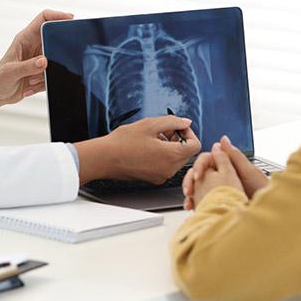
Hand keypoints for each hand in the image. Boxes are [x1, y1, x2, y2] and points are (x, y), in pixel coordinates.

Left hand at [0, 9, 72, 124]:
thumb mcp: (11, 72)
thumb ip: (28, 66)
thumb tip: (44, 61)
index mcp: (25, 39)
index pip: (44, 19)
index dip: (57, 15)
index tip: (70, 19)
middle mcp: (33, 46)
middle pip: (55, 39)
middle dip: (56, 52)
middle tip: (52, 63)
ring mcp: (39, 59)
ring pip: (56, 60)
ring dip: (46, 74)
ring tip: (30, 80)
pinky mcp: (42, 71)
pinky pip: (53, 75)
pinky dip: (44, 83)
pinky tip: (29, 87)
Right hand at [75, 115, 199, 184]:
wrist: (104, 158)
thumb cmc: (123, 142)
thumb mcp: (150, 124)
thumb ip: (173, 121)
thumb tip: (186, 122)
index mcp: (171, 156)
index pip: (195, 145)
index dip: (188, 133)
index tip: (176, 127)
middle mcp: (169, 169)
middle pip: (186, 153)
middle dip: (178, 139)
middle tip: (162, 130)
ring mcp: (161, 176)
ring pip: (176, 159)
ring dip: (170, 146)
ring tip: (153, 137)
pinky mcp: (153, 179)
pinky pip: (166, 166)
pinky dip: (162, 155)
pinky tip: (148, 147)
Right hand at [183, 135, 266, 209]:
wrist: (269, 209)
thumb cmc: (263, 189)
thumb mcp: (248, 171)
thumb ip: (234, 155)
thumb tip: (222, 139)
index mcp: (227, 165)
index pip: (206, 160)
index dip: (199, 167)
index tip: (197, 177)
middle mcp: (222, 175)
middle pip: (200, 174)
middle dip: (191, 182)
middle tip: (189, 191)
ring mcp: (220, 188)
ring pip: (199, 188)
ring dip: (191, 194)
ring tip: (189, 203)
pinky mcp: (219, 200)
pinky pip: (203, 200)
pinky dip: (197, 203)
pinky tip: (195, 208)